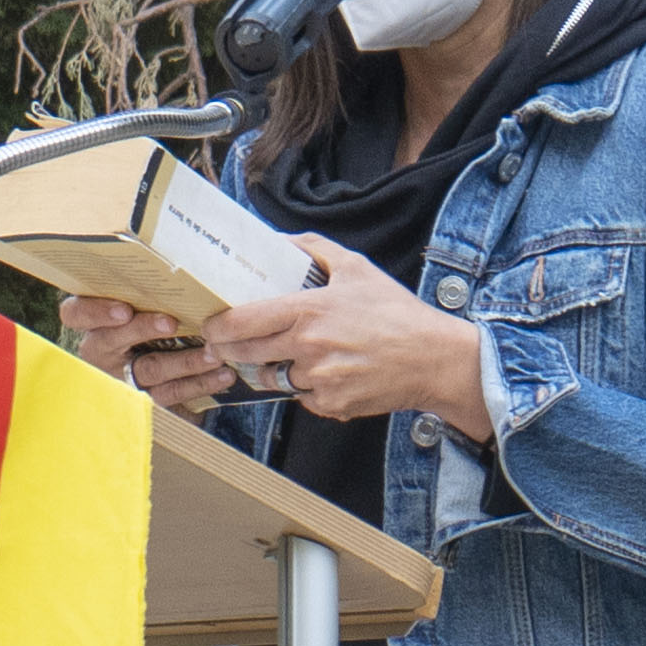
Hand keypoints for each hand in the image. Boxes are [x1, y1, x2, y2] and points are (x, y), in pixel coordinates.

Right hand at [57, 289, 233, 411]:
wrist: (158, 359)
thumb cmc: (146, 312)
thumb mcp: (136, 297)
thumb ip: (139, 283)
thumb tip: (162, 256)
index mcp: (92, 321)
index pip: (76, 313)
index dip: (96, 311)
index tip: (123, 308)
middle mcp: (102, 350)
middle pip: (113, 341)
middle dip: (143, 330)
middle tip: (171, 322)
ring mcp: (122, 377)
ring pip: (150, 369)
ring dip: (185, 361)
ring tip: (213, 353)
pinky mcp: (147, 398)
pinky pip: (172, 393)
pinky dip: (200, 383)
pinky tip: (223, 374)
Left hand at [202, 237, 496, 435]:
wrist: (434, 360)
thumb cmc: (397, 313)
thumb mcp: (357, 268)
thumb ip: (315, 249)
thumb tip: (281, 241)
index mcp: (308, 311)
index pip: (243, 321)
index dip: (218, 326)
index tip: (211, 325)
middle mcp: (308, 348)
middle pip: (247, 355)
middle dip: (231, 350)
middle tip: (226, 345)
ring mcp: (318, 381)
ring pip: (276, 378)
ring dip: (277, 369)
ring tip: (298, 356)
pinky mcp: (330, 405)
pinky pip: (303, 398)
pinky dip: (309, 388)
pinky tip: (331, 373)